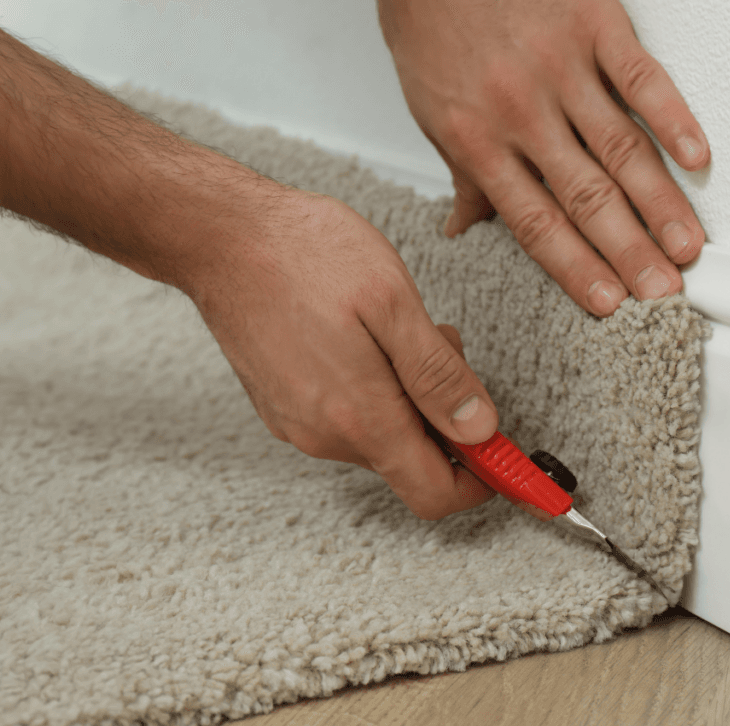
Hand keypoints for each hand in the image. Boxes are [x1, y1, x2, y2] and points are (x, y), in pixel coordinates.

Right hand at [192, 188, 498, 519]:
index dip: (483, 479)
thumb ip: (438, 376)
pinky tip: (366, 337)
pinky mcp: (282, 405)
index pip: (435, 493)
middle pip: (411, 461)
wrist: (221, 236)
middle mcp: (325, 435)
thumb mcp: (393, 304)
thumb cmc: (305, 255)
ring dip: (409, 397)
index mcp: (360, 418)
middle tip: (444, 347)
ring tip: (400, 329)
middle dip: (445, 418)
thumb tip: (480, 431)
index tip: (508, 454)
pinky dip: (375, 391)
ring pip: (381, 436)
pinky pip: (348, 417)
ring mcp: (298, 423)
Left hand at [373, 0, 708, 316]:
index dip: (575, 267)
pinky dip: (673, 117)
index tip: (606, 301)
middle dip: (628, 253)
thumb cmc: (429, 16)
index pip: (534, 222)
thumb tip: (464, 225)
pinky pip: (641, 77)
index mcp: (476, 137)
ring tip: (686, 245)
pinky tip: (695, 157)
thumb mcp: (428, 106)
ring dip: (658, 203)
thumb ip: (460, 170)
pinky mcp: (592, 22)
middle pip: (585, 196)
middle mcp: (519, 109)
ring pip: (619, 148)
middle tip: (661, 290)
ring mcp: (560, 65)